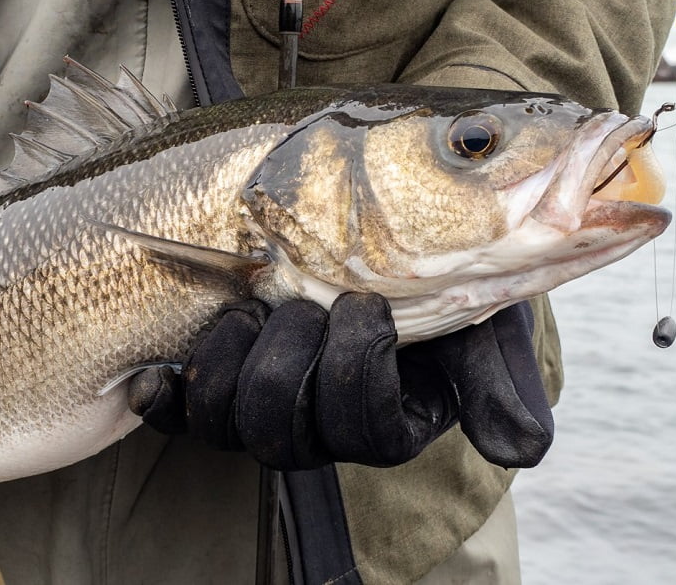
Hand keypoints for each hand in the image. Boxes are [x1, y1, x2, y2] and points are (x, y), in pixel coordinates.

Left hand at [129, 292, 552, 469]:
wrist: (373, 226)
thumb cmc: (432, 269)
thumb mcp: (481, 308)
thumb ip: (498, 374)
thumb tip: (522, 449)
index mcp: (391, 416)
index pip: (369, 430)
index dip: (358, 371)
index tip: (365, 303)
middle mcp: (323, 427)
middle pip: (286, 433)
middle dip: (289, 362)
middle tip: (301, 297)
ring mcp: (265, 409)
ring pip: (230, 425)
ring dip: (229, 366)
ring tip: (244, 306)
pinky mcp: (215, 389)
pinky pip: (176, 417)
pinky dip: (163, 399)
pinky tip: (154, 374)